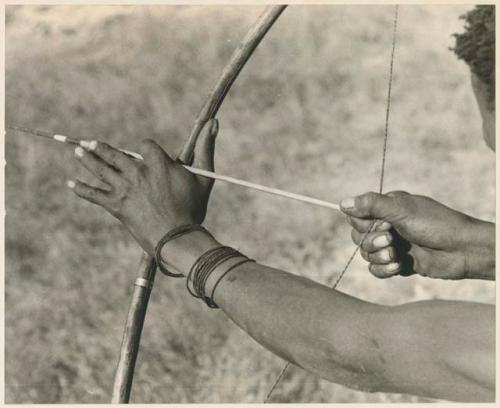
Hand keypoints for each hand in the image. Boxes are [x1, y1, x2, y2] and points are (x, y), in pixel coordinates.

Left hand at [68, 119, 218, 254]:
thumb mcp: (204, 176)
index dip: (146, 148)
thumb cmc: (193, 208)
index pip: (145, 145)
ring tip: (77, 151)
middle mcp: (137, 172)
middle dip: (101, 148)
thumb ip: (206, 148)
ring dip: (87, 159)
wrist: (177, 237)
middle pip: (114, 154)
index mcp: (157, 162)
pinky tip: (71, 184)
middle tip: (88, 143)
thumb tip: (213, 123)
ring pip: (101, 169)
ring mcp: (124, 188)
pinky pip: (94, 195)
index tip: (146, 154)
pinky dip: (82, 189)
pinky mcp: (116, 205)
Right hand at [340, 191, 494, 279]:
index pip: (356, 216)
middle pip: (358, 236)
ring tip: (396, 256)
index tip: (383, 224)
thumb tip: (342, 203)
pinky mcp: (398, 263)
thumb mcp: (402, 210)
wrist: (462, 250)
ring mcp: (393, 244)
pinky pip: (377, 269)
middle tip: (390, 240)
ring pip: (366, 254)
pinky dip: (383, 269)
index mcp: (387, 208)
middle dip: (371, 241)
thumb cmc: (435, 224)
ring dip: (378, 256)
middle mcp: (388, 225)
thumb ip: (371, 205)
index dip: (363, 224)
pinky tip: (397, 267)